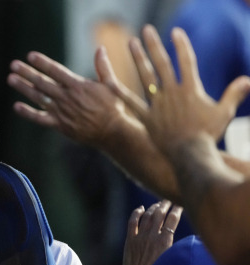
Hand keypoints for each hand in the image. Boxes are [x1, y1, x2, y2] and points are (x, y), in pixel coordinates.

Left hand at [7, 49, 140, 149]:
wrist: (111, 132)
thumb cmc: (112, 107)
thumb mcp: (110, 84)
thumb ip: (103, 66)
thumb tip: (100, 49)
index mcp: (78, 85)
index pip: (56, 70)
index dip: (42, 63)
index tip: (30, 56)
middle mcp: (67, 97)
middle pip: (43, 82)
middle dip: (27, 72)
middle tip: (13, 65)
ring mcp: (61, 111)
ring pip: (38, 97)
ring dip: (24, 88)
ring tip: (11, 79)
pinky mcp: (59, 124)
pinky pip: (40, 118)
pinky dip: (28, 113)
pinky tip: (16, 106)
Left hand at [107, 25, 249, 158]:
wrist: (190, 155)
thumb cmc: (208, 135)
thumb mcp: (224, 113)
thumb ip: (233, 94)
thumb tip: (247, 80)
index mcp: (190, 89)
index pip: (186, 60)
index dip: (181, 45)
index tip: (175, 32)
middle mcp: (172, 93)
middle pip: (162, 63)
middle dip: (154, 45)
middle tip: (146, 30)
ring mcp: (157, 104)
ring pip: (146, 76)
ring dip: (138, 58)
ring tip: (131, 43)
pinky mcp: (146, 117)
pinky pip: (129, 102)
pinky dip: (119, 91)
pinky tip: (107, 80)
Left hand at [122, 200, 182, 264]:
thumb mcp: (170, 259)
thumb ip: (174, 246)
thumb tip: (180, 236)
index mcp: (165, 241)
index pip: (173, 219)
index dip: (177, 209)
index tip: (180, 203)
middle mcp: (152, 236)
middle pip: (160, 214)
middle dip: (165, 204)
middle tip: (168, 200)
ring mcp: (140, 237)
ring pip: (147, 216)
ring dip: (153, 208)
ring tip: (157, 204)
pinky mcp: (130, 240)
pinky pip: (132, 221)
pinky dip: (136, 213)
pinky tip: (140, 208)